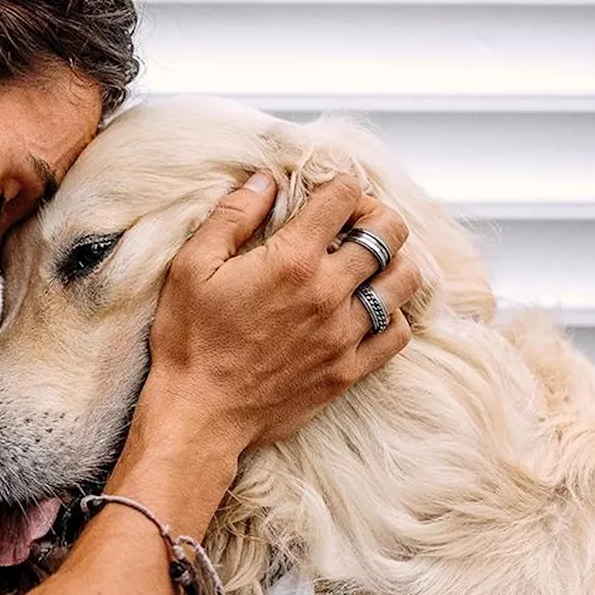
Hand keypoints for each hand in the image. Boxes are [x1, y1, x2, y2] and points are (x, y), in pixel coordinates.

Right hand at [145, 172, 420, 448]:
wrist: (199, 415)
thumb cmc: (189, 341)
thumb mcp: (191, 267)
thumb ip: (231, 216)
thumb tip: (264, 179)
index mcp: (291, 260)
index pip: (345, 196)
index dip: (339, 183)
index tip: (326, 192)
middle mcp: (328, 293)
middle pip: (388, 231)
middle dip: (374, 214)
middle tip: (351, 222)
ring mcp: (344, 334)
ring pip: (405, 280)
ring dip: (392, 261)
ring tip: (367, 262)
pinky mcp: (349, 370)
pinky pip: (397, 333)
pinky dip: (392, 313)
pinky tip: (368, 308)